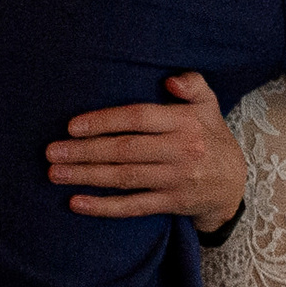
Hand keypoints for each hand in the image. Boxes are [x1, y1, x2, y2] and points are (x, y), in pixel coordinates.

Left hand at [49, 73, 245, 232]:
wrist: (233, 185)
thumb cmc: (210, 137)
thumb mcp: (208, 104)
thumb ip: (192, 84)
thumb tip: (170, 80)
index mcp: (184, 122)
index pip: (138, 118)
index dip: (104, 121)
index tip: (72, 126)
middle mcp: (181, 151)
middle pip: (125, 150)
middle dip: (85, 151)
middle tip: (52, 152)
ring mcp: (175, 180)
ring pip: (124, 178)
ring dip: (86, 176)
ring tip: (55, 173)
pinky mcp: (171, 204)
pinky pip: (133, 207)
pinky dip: (104, 207)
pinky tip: (76, 203)